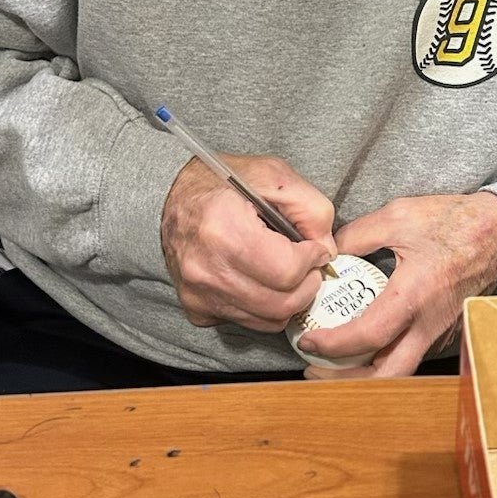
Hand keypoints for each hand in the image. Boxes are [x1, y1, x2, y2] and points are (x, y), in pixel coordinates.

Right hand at [162, 155, 335, 331]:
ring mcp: (198, 294)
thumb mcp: (274, 176)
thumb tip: (327, 252)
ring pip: (268, 320)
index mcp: (223, 230)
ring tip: (288, 271)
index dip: (312, 259)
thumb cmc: (223, 183)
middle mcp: (205, 269)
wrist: (169, 198)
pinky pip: (247, 322)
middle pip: (281, 303)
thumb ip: (311, 210)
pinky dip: (264, 307)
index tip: (314, 248)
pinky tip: (261, 280)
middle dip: (308, 284)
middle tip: (309, 264)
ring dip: (290, 299)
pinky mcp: (197, 308)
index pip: (287, 270)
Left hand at [297, 191, 496, 378]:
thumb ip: (357, 234)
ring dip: (364, 374)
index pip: (367, 336)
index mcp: (414, 295)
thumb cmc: (454, 222)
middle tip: (316, 370)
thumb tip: (328, 251)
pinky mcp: (447, 333)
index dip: (332, 345)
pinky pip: (412, 355)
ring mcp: (442, 333)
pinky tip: (365, 346)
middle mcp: (429, 324)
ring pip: (400, 370)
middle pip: (386, 376)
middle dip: (346, 381)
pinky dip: (384, 358)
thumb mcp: (399, 215)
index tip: (308, 340)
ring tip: (334, 361)